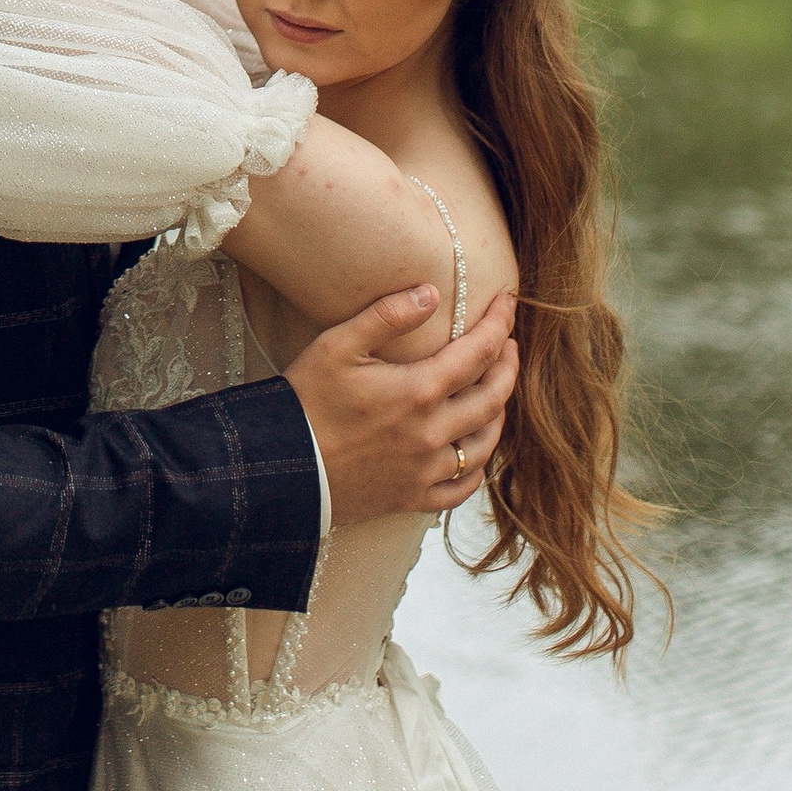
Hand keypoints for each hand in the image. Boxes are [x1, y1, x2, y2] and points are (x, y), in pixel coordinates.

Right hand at [283, 287, 518, 527]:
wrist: (282, 468)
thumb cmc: (305, 401)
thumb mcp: (337, 345)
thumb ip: (387, 315)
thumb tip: (431, 292)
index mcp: (419, 391)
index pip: (479, 352)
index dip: (500, 324)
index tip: (507, 303)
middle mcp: (432, 433)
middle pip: (493, 398)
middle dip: (507, 366)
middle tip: (509, 345)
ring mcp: (426, 470)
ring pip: (485, 444)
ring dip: (498, 414)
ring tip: (495, 393)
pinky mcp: (413, 498)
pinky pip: (461, 487)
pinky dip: (475, 468)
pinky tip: (472, 453)